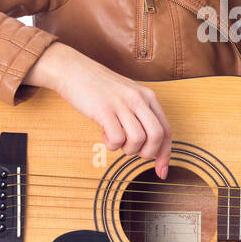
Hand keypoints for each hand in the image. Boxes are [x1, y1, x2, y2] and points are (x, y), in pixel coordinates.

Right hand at [25, 43, 172, 177]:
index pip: (166, 130)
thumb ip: (141, 116)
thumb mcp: (128, 97)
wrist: (74, 70)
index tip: (161, 171)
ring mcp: (122, 104)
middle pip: (157, 136)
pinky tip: (105, 134)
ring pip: (138, 139)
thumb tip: (151, 146)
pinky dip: (112, 145)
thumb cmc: (100, 88)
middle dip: (147, 153)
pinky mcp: (104, 110)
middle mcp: (139, 99)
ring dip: (127, 149)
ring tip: (116, 140)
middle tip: (132, 151)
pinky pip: (117, 139)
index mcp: (148, 97)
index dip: (165, 154)